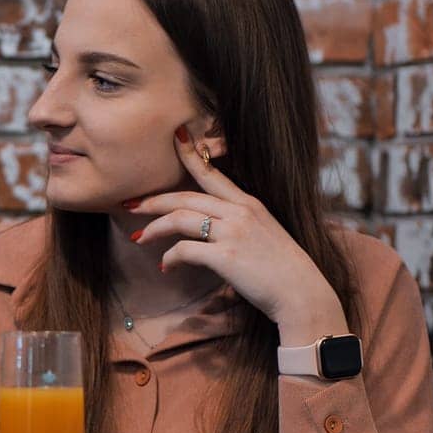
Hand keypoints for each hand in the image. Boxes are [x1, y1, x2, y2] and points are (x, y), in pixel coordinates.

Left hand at [126, 125, 347, 346]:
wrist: (302, 294)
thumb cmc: (282, 270)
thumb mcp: (264, 234)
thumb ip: (238, 224)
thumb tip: (209, 228)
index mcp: (249, 204)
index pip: (213, 174)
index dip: (191, 155)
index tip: (174, 138)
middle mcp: (240, 212)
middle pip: (185, 197)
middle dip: (153, 201)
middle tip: (130, 206)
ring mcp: (232, 233)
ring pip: (179, 219)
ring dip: (154, 229)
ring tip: (139, 239)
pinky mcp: (225, 256)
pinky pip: (183, 250)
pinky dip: (169, 258)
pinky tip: (165, 267)